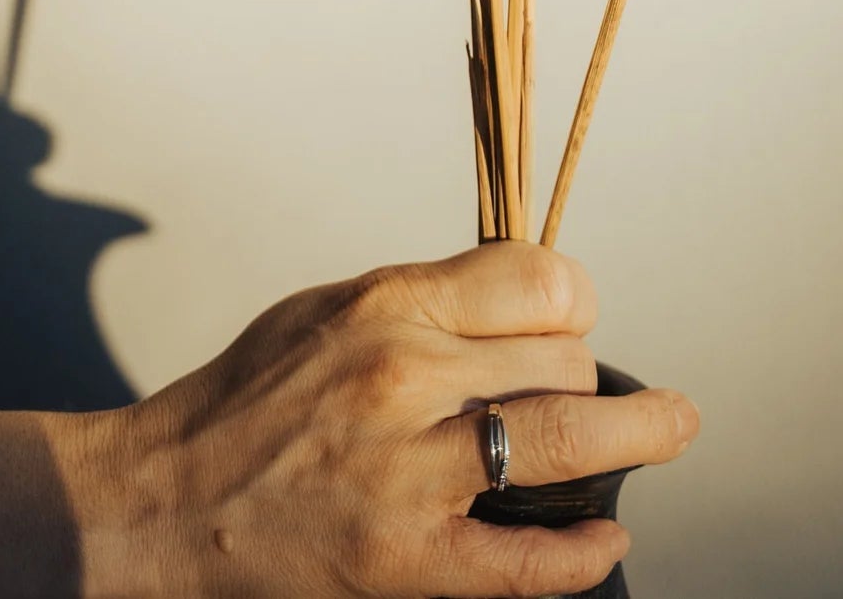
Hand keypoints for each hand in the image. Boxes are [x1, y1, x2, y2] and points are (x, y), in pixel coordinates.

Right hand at [69, 241, 698, 597]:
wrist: (168, 502)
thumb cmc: (249, 399)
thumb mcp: (330, 307)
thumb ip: (427, 299)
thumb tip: (532, 297)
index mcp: (386, 305)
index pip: (538, 278)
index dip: (572, 299)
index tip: (575, 316)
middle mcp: (405, 378)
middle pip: (564, 358)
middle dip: (585, 373)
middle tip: (581, 389)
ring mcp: (410, 476)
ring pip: (569, 442)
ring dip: (640, 436)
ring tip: (674, 428)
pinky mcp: (409, 564)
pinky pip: (528, 562)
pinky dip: (583, 551)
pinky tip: (606, 536)